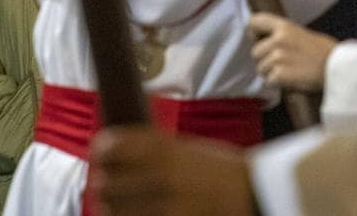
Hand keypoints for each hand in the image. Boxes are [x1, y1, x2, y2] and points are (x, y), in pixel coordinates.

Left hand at [89, 124, 255, 215]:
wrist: (253, 195)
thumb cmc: (222, 171)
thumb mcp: (186, 149)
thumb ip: (152, 149)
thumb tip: (114, 148)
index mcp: (164, 148)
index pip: (108, 146)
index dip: (103, 150)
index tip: (104, 153)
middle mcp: (158, 176)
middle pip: (104, 183)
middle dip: (106, 183)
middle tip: (112, 183)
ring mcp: (161, 207)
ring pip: (111, 210)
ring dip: (114, 207)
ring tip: (126, 204)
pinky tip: (139, 213)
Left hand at [249, 13, 335, 91]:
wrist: (337, 69)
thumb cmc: (324, 52)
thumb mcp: (302, 33)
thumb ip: (282, 34)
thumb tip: (265, 38)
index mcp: (284, 26)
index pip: (255, 21)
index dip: (254, 32)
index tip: (259, 39)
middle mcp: (278, 40)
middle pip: (255, 52)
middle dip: (265, 60)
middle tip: (283, 63)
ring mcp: (278, 58)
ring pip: (261, 69)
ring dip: (271, 73)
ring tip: (290, 71)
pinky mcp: (279, 75)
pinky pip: (269, 81)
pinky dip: (278, 84)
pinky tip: (292, 79)